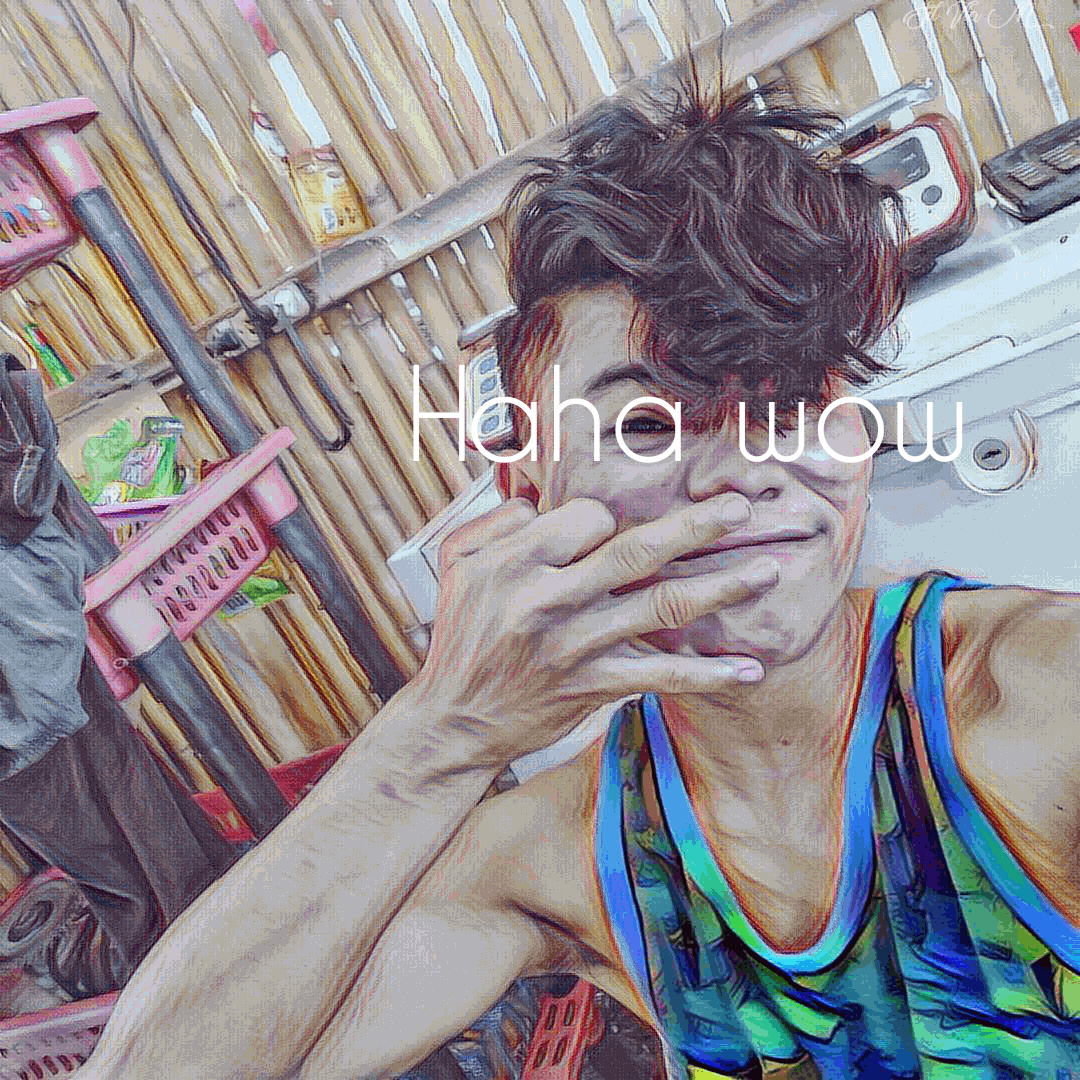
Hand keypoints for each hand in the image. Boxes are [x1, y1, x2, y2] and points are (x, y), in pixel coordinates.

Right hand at [407, 493, 777, 766]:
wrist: (453, 721)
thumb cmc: (461, 636)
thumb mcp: (456, 565)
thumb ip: (498, 520)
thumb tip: (544, 498)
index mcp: (515, 562)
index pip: (588, 518)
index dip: (608, 517)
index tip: (612, 526)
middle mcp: (547, 600)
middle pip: (634, 552)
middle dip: (696, 526)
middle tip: (742, 507)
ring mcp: (574, 646)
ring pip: (659, 608)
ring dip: (719, 588)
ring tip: (767, 571)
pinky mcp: (593, 688)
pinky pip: (659, 677)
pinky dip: (707, 673)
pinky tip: (749, 668)